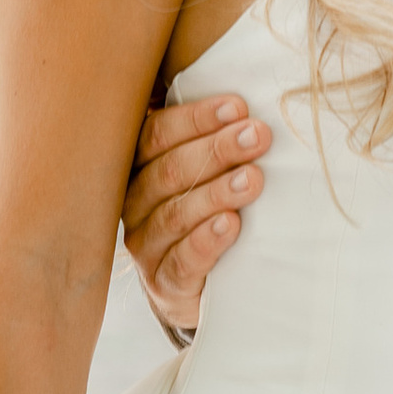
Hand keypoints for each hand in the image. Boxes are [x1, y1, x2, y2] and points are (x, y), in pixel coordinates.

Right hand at [119, 91, 271, 339]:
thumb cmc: (206, 213)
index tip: (238, 107)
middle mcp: (135, 205)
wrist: (200, 287)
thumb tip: (250, 106)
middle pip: (168, 171)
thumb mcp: (204, 174)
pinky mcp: (164, 283)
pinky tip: (231, 224)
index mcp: (139, 169)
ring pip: (175, 214)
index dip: (195, 118)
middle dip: (216, 149)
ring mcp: (146, 247)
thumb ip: (212, 140)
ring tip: (253, 179)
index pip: (155, 135)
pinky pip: (182, 260)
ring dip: (217, 192)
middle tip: (257, 136)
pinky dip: (207, 240)